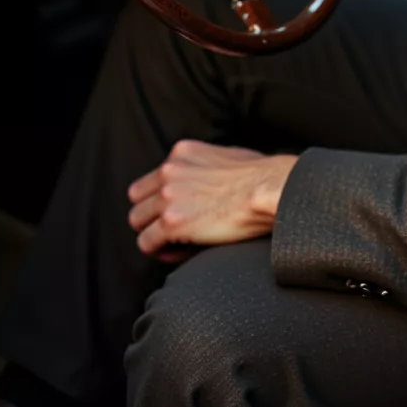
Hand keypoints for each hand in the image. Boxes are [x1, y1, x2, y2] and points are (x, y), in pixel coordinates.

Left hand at [127, 140, 297, 255]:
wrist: (270, 189)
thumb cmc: (262, 176)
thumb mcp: (228, 155)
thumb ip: (207, 164)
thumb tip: (212, 177)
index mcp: (181, 153)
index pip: (151, 179)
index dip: (159, 200)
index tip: (175, 213)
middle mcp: (169, 170)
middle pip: (137, 200)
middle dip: (151, 217)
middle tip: (171, 231)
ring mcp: (167, 196)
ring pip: (137, 221)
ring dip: (152, 234)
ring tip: (174, 244)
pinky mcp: (171, 222)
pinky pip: (146, 243)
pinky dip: (159, 251)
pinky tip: (179, 253)